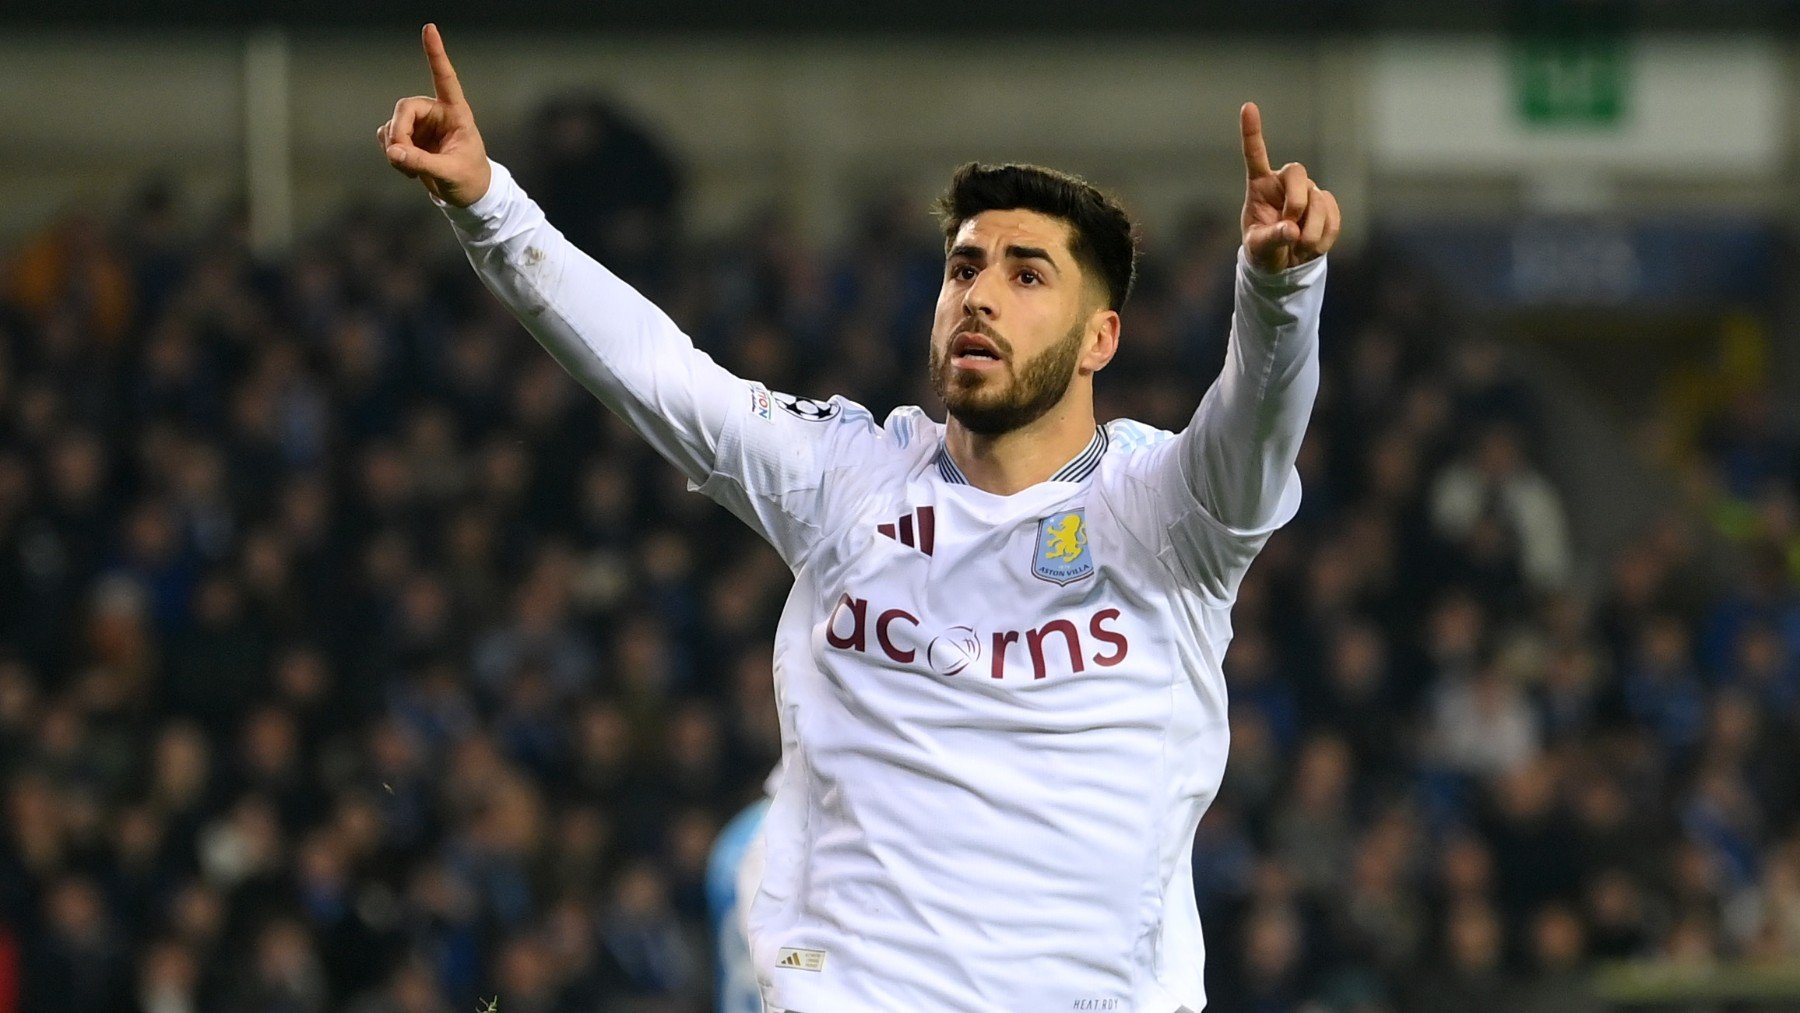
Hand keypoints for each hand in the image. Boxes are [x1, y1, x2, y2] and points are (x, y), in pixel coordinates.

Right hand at [376, 24, 491, 206]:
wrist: (466, 194)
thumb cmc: (469, 179)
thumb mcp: (449, 172)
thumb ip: (422, 162)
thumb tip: (393, 152)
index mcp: (456, 113)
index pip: (445, 79)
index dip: (436, 54)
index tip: (429, 28)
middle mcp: (436, 113)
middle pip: (404, 108)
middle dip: (399, 133)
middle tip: (399, 157)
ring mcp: (421, 125)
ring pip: (393, 125)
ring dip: (394, 147)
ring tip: (409, 169)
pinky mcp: (409, 137)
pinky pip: (388, 138)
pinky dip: (392, 154)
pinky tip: (406, 168)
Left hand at [1239, 102, 1340, 272]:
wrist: (1285, 264)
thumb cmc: (1263, 251)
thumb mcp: (1258, 249)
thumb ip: (1271, 239)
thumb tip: (1292, 230)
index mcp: (1259, 186)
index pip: (1255, 155)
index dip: (1252, 132)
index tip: (1248, 107)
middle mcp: (1285, 183)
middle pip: (1297, 172)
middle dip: (1297, 202)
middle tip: (1291, 228)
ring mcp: (1309, 192)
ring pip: (1319, 201)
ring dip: (1311, 231)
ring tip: (1298, 246)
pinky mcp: (1328, 206)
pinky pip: (1333, 218)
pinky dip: (1324, 237)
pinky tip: (1312, 245)